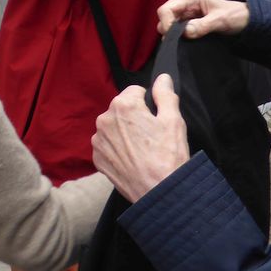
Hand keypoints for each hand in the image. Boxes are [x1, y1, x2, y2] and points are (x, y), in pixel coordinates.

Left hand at [92, 75, 189, 202]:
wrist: (159, 193)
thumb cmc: (168, 156)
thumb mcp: (173, 120)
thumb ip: (165, 95)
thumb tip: (162, 78)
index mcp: (123, 105)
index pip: (135, 91)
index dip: (149, 103)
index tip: (156, 119)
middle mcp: (105, 119)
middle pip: (122, 109)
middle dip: (135, 117)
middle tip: (152, 136)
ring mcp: (98, 139)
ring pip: (114, 127)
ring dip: (125, 133)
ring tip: (143, 149)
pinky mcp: (97, 157)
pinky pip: (107, 145)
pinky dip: (118, 149)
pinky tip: (133, 159)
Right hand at [156, 0, 249, 37]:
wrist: (244, 20)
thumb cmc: (234, 15)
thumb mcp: (220, 20)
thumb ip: (203, 25)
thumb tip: (185, 32)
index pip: (166, 9)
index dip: (166, 23)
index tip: (172, 37)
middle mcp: (183, 3)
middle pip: (164, 17)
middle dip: (168, 30)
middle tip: (179, 42)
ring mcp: (184, 13)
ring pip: (168, 24)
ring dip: (173, 34)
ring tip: (184, 41)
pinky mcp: (186, 22)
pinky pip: (175, 29)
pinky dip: (178, 36)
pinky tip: (186, 41)